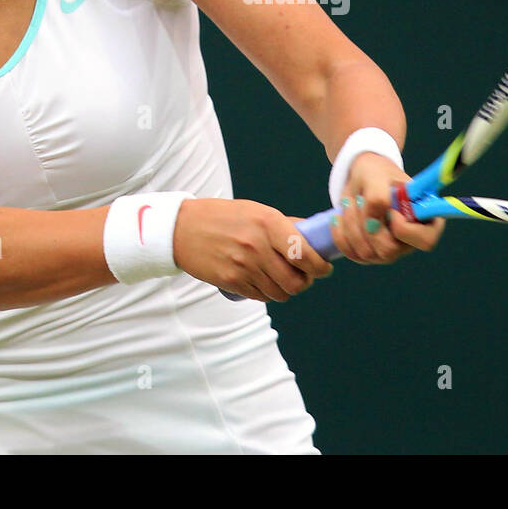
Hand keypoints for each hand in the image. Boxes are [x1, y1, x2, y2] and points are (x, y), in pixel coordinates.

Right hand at [173, 198, 332, 301]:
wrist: (183, 228)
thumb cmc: (224, 217)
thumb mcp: (256, 211)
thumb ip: (284, 226)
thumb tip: (313, 238)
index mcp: (268, 223)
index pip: (306, 254)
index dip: (320, 266)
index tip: (324, 267)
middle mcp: (258, 246)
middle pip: (296, 281)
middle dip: (306, 282)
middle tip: (306, 276)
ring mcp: (244, 266)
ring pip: (280, 293)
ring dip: (287, 290)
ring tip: (284, 279)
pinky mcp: (231, 281)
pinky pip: (260, 296)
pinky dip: (267, 293)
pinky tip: (264, 281)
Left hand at [330, 152, 445, 263]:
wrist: (361, 177)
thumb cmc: (376, 173)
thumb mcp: (376, 175)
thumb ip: (378, 195)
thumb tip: (374, 221)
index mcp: (426, 219)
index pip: (426, 241)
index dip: (403, 229)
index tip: (390, 210)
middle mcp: (411, 240)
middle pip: (389, 251)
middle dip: (367, 225)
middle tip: (360, 200)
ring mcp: (391, 250)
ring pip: (367, 254)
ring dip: (351, 225)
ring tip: (350, 203)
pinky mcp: (371, 254)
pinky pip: (352, 254)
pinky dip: (341, 234)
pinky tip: (339, 217)